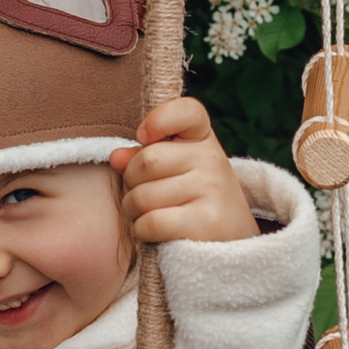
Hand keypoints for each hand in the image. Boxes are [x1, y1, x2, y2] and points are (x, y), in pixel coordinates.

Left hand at [111, 96, 256, 246]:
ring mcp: (212, 189)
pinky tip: (154, 232)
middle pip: (147, 161)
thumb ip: (143, 157)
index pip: (187, 111)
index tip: (144, 136)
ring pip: (143, 196)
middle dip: (131, 182)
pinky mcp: (207, 222)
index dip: (159, 119)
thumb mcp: (173, 168)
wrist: (232, 238)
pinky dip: (142, 230)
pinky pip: (151, 222)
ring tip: (147, 214)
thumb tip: (116, 157)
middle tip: (140, 193)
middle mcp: (212, 159)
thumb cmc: (192, 197)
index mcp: (202, 138)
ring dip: (133, 210)